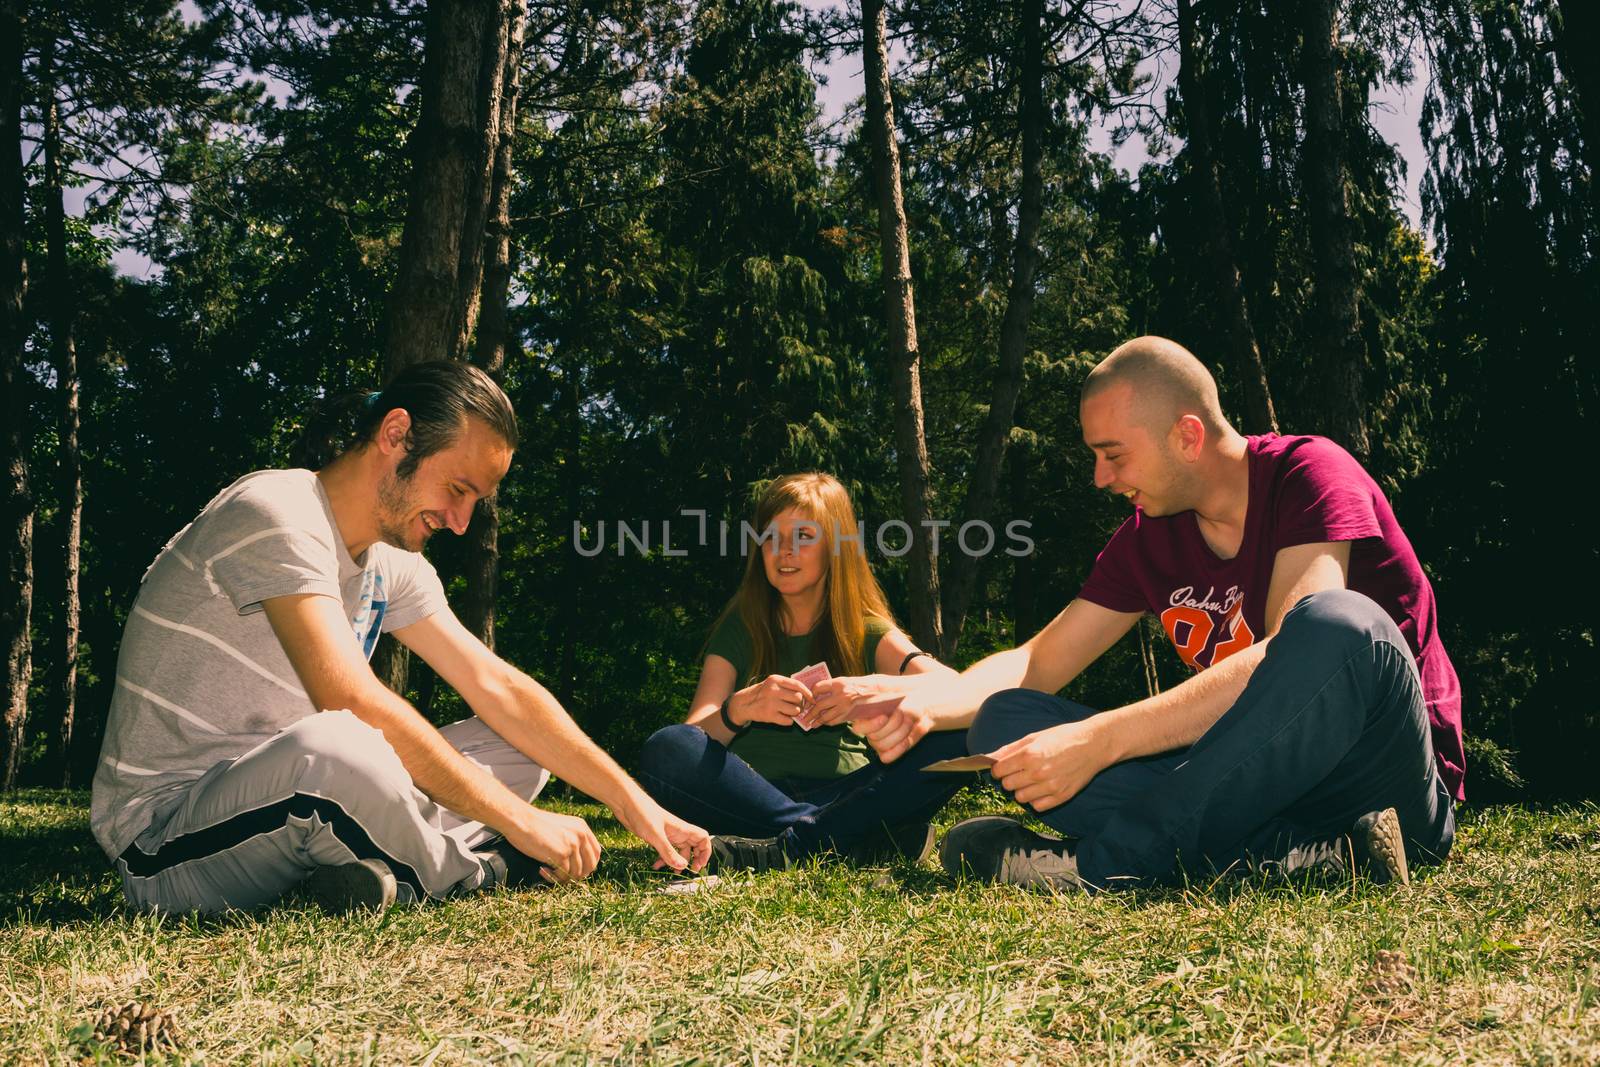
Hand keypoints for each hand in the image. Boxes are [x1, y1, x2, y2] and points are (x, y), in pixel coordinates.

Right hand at [511, 808, 601, 882]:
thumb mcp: (561, 827)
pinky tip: (541, 869)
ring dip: (562, 877)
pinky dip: (552, 877)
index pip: (596, 852)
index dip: (589, 865)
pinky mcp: (562, 855)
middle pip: (590, 866)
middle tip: (562, 876)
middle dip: (577, 875)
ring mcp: (573, 845)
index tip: (577, 871)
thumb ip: (572, 839)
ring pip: (575, 873)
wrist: (521, 820)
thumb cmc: (535, 825)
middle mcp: (581, 835)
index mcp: (582, 827)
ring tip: (547, 870)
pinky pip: (563, 875)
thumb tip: (578, 863)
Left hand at [615, 795, 712, 872]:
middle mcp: (677, 832)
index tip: (700, 865)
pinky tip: (656, 865)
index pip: (703, 838)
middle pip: (693, 846)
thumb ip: (668, 852)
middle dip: (693, 859)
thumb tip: (682, 866)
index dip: (705, 852)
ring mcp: (667, 835)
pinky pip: (666, 851)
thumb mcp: (656, 836)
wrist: (626, 803)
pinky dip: (663, 859)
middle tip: (689, 871)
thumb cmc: (642, 813)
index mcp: (681, 829)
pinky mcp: (657, 837)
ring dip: (677, 862)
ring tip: (673, 872)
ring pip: (679, 850)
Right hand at [730, 674, 812, 727]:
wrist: (744, 704)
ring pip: (795, 710)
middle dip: (799, 704)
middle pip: (798, 698)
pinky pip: (788, 721)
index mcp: (775, 680)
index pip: (797, 685)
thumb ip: (787, 685)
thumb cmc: (763, 693)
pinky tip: (782, 718)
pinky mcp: (769, 715)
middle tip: (796, 706)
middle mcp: (773, 690)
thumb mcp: (773, 684)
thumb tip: (808, 693)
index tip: (812, 699)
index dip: (807, 693)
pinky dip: (788, 721)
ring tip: (788, 712)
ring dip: (794, 713)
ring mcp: (771, 703)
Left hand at [801, 675, 889, 728]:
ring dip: (816, 721)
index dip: (809, 694)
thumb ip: (831, 687)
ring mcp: (845, 706)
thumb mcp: (844, 681)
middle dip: (810, 712)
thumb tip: (815, 694)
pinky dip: (827, 723)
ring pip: (826, 716)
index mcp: (838, 683)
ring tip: (810, 724)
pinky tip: (823, 724)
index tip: (806, 698)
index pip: (817, 688)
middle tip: (804, 716)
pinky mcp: (849, 715)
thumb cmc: (858, 685)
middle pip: (819, 705)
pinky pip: (834, 721)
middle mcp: (841, 695)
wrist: (876, 691)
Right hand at [855, 689, 933, 763]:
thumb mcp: (887, 690)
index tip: (884, 716)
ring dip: (899, 734)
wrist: (922, 707)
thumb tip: (859, 692)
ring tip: (908, 722)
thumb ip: (871, 692)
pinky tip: (906, 739)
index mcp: (864, 717)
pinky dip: (898, 748)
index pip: (858, 728)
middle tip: (902, 714)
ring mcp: (879, 743)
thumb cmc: (903, 697)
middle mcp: (870, 731)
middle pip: (874, 738)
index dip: (871, 725)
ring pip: (882, 746)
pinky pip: (887, 758)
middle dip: (892, 725)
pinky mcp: (888, 752)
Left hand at [990, 720, 1112, 811]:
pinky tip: (1042, 788)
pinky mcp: (1061, 797)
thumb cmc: (1063, 737)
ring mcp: (1051, 787)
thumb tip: (990, 758)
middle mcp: (1038, 772)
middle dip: (1009, 779)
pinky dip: (1036, 799)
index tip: (1003, 767)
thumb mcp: (1035, 737)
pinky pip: (1037, 806)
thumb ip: (1010, 749)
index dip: (998, 769)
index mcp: (1030, 755)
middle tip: (1019, 772)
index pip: (999, 771)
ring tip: (1032, 779)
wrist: (1094, 745)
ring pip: (1020, 798)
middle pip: (1008, 786)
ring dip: (1022, 790)